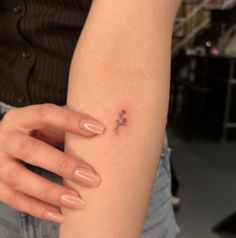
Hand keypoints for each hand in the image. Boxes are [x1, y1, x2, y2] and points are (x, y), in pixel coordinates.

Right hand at [0, 103, 105, 222]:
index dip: (72, 121)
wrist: (7, 143)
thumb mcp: (49, 124)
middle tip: (92, 178)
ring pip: (19, 179)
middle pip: (30, 151)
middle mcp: (5, 137)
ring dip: (51, 192)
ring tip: (79, 201)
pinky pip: (13, 199)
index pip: (46, 114)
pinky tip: (61, 214)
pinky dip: (38, 209)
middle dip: (63, 165)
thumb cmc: (38, 132)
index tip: (99, 130)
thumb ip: (68, 126)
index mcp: (22, 117)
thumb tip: (103, 133)